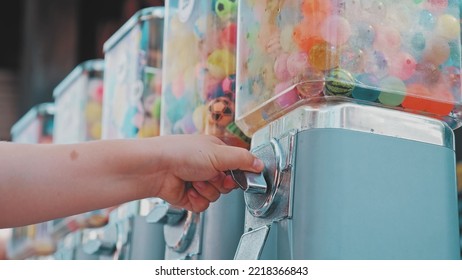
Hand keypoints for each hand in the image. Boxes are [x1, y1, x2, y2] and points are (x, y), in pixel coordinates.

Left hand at [149, 135, 263, 211]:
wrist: (155, 168)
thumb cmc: (180, 153)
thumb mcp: (218, 153)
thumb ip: (243, 159)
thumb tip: (260, 164)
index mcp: (215, 152)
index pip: (237, 166)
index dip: (239, 173)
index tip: (238, 175)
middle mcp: (206, 166)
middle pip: (228, 184)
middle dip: (221, 183)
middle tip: (211, 175)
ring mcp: (197, 181)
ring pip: (216, 196)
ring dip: (207, 190)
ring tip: (194, 180)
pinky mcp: (188, 196)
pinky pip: (203, 205)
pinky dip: (197, 200)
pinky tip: (188, 190)